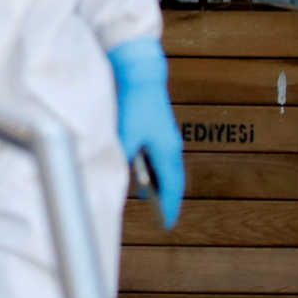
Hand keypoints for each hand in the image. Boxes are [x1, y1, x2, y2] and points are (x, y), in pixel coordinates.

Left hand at [108, 37, 185, 226]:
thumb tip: (124, 179)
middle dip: (167, 198)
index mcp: (167, 150)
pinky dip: (154, 169)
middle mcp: (171, 145)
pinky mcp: (159, 128)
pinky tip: (142, 174)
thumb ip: (125, 159)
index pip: (172, 186)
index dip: (169, 206)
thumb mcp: (125, 136)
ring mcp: (167, 136)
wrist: (140, 73)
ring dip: (161, 183)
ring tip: (152, 199)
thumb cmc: (132, 105)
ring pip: (166, 167)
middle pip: (173, 178)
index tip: (166, 223)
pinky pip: (159, 156)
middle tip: (163, 216)